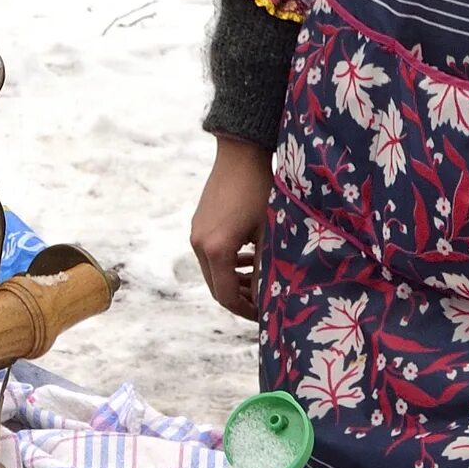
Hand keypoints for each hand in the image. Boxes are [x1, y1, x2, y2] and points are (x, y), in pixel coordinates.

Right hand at [188, 135, 272, 319]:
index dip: (246, 310)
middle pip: (216, 287)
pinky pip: (210, 255)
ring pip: (213, 271)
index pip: (226, 296)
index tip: (265, 314)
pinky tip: (248, 258)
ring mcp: (196, 234)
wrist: (240, 153)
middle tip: (264, 302)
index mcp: (216, 250)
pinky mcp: (198, 224)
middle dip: (240, 298)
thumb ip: (267, 266)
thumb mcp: (269, 232)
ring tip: (259, 281)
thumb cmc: (260, 190)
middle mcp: (199, 244)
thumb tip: (272, 297)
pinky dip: (228, 263)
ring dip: (235, 280)